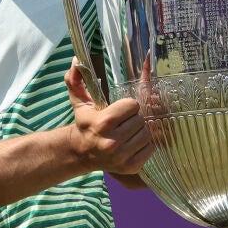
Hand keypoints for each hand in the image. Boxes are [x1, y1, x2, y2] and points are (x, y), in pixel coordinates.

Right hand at [64, 59, 154, 174]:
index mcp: (103, 123)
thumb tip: (77, 60)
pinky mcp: (131, 167)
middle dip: (133, 118)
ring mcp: (122, 156)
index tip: (120, 109)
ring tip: (128, 132)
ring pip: (147, 134)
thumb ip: (76, 79)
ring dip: (140, 131)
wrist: (82, 152)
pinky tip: (132, 143)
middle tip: (124, 121)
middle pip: (141, 120)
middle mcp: (113, 141)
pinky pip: (151, 149)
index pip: (133, 105)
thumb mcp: (79, 101)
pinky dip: (144, 145)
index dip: (127, 106)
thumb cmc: (84, 123)